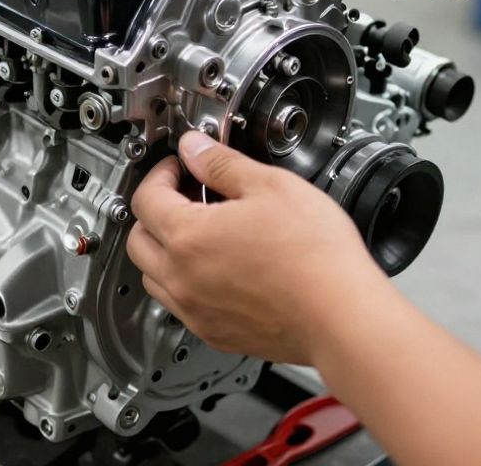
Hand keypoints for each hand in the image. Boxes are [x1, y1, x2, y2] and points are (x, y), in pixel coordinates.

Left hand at [127, 131, 379, 364]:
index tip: (180, 166)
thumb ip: (222, 163)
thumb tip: (196, 148)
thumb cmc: (315, 257)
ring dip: (165, 250)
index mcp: (187, 237)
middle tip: (186, 195)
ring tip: (202, 231)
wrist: (342, 315)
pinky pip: (180, 305)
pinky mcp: (215, 333)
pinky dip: (185, 282)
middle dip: (155, 211)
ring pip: (154, 277)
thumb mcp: (270, 186)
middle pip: (138, 240)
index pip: (146, 197)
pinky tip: (218, 267)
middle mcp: (182, 279)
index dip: (161, 173)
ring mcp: (196, 311)